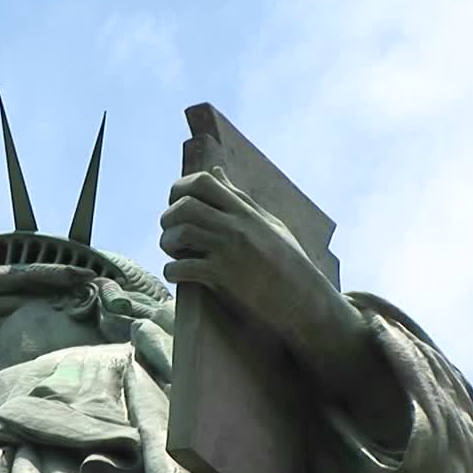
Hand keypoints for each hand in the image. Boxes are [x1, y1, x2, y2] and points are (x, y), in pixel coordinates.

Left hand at [160, 167, 341, 346]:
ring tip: (174, 254)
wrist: (304, 300)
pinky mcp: (225, 277)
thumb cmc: (289, 262)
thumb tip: (217, 171)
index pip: (204, 181)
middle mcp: (236, 226)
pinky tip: (177, 275)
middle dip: (168, 218)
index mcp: (245, 211)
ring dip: (168, 243)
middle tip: (171, 233)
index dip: (180, 189)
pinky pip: (184, 267)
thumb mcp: (268, 222)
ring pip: (182, 233)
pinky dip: (172, 271)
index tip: (176, 204)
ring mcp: (229, 250)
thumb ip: (239, 197)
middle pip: (185, 205)